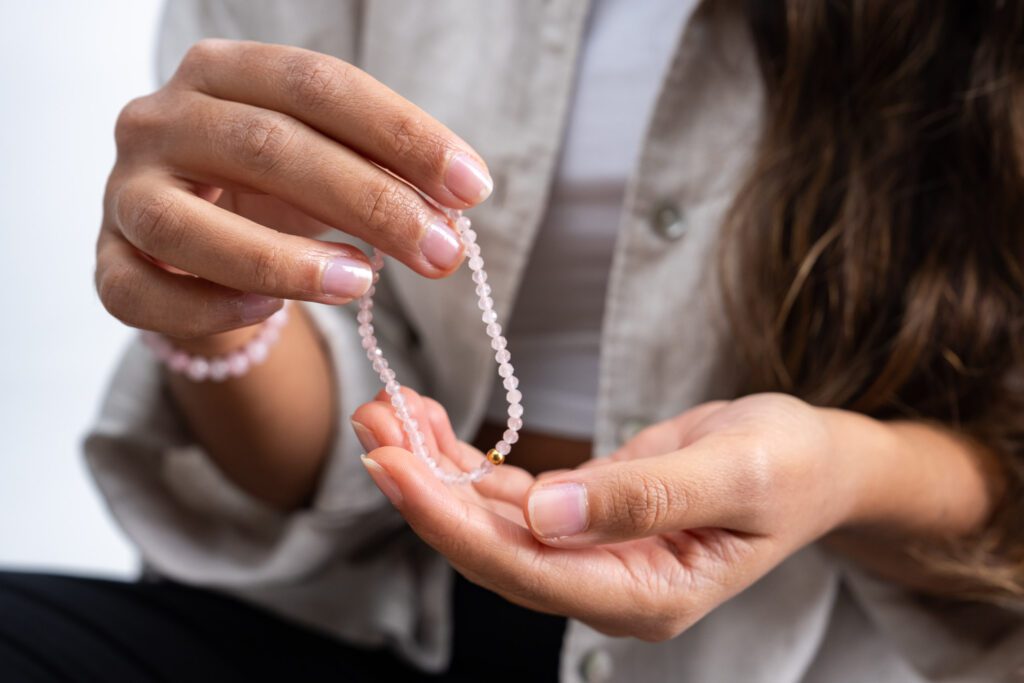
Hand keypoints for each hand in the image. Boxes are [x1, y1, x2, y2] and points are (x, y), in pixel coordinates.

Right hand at [95, 39, 492, 339]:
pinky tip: (273, 314)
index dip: (401, 134)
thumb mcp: (330, 165)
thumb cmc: (270, 191)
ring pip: (188, 225)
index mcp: (223, 72)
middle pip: (267, 147)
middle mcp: (161, 119)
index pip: (318, 84)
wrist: (194, 240)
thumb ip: (383, 175)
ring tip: (362, 285)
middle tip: (443, 251)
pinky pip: (145, 292)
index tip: (472, 186)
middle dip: (370, 203)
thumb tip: (454, 211)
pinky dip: (212, 307)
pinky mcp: (107, 264)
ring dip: (285, 260)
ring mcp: (125, 192)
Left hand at [353, 390, 859, 640]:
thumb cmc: (790, 465)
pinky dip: (465, 461)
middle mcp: (606, 585)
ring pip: (490, 521)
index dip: (450, 522)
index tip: (392, 466)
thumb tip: (547, 515)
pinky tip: (428, 425)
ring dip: (434, 468)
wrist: (814, 463)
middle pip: (491, 548)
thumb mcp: (738, 474)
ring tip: (385, 410)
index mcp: (645, 593)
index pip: (524, 568)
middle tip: (372, 421)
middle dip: (424, 488)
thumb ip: (646, 499)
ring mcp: (590, 555)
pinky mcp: (581, 519)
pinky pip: (509, 497)